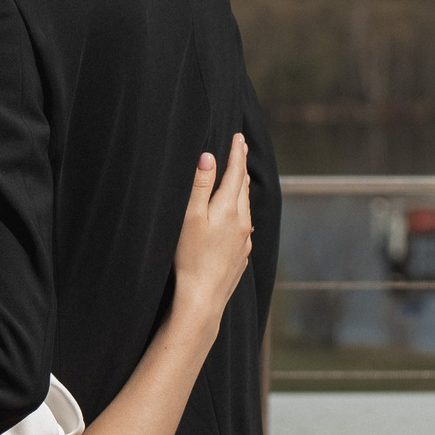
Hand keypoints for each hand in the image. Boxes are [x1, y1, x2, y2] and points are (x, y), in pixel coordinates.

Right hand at [172, 134, 253, 320]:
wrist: (203, 297)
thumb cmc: (189, 257)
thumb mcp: (190, 217)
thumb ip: (200, 186)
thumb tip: (209, 157)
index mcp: (228, 209)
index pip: (235, 173)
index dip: (236, 153)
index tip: (238, 136)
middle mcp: (242, 222)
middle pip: (243, 188)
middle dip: (241, 167)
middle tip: (240, 149)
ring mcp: (244, 240)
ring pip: (245, 207)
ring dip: (242, 189)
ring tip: (239, 178)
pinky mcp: (241, 254)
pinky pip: (244, 226)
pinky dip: (240, 212)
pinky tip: (236, 217)